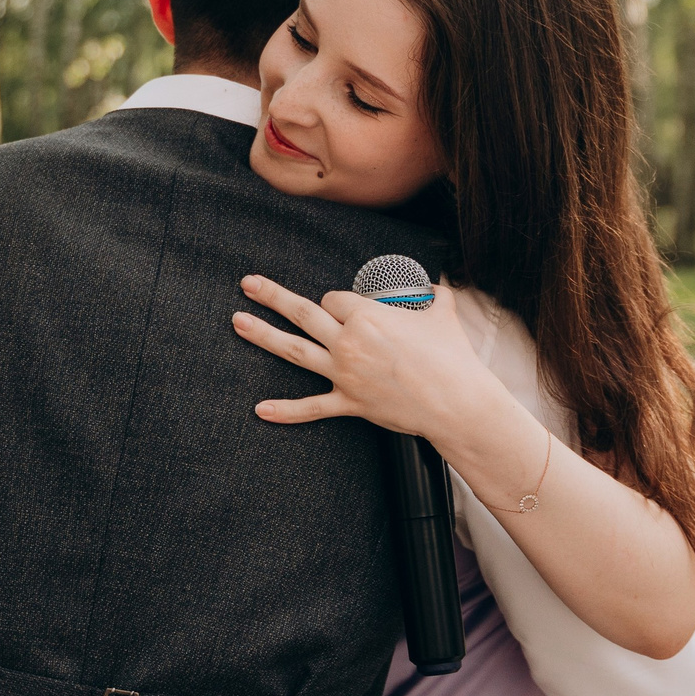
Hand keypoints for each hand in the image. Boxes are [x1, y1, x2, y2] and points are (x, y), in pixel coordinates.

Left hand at [232, 274, 506, 440]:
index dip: (336, 301)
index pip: (335, 298)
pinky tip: (260, 409)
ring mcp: (345, 373)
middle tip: (249, 284)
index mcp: (367, 315)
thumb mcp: (444, 313)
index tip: (342, 307)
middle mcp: (349, 341)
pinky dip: (285, 410)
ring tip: (238, 322)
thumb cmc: (451, 357)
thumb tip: (437, 284)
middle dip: (272, 296)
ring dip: (263, 335)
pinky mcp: (349, 402)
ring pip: (295, 351)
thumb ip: (435, 294)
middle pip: (303, 313)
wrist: (456, 401)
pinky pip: (311, 406)